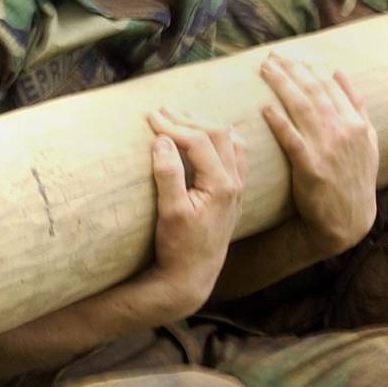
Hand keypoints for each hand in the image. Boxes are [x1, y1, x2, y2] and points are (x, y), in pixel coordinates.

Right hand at [144, 109, 247, 314]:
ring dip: (206, 125)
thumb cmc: (179, 246)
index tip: (150, 117)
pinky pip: (235, 154)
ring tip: (181, 116)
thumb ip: (168, 174)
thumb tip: (162, 140)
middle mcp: (235, 183)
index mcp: (221, 185)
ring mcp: (237, 188)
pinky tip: (206, 137)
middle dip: (189, 118)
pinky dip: (219, 139)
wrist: (192, 276)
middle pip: (219, 134)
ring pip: (231, 141)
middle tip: (162, 110)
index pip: (199, 141)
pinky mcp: (232, 194)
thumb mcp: (170, 211)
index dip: (174, 125)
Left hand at [261, 53, 377, 256]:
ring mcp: (328, 148)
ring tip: (266, 70)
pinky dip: (280, 121)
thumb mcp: (365, 140)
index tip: (288, 54)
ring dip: (283, 86)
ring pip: (303, 108)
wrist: (348, 218)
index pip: (329, 87)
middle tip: (271, 56)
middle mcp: (344, 131)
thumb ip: (355, 106)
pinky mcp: (311, 166)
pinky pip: (292, 139)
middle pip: (314, 92)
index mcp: (356, 123)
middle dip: (292, 70)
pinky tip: (265, 108)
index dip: (307, 67)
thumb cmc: (352, 177)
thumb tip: (340, 73)